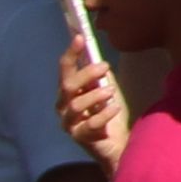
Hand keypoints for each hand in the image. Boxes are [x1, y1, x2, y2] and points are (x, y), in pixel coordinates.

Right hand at [58, 39, 129, 166]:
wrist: (116, 143)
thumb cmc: (109, 114)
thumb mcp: (106, 89)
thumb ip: (100, 77)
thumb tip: (99, 57)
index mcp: (68, 92)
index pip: (65, 70)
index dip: (71, 54)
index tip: (79, 38)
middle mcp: (64, 106)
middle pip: (68, 86)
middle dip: (85, 74)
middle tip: (105, 67)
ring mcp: (69, 123)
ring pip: (76, 105)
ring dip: (95, 95)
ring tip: (110, 91)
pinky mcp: (80, 137)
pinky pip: (91, 124)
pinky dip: (104, 114)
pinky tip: (114, 108)